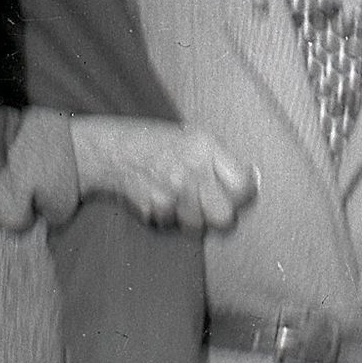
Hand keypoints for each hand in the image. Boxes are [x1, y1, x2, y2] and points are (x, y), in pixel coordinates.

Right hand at [71, 118, 257, 231]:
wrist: (110, 149)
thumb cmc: (155, 142)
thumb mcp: (192, 137)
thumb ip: (220, 159)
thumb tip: (251, 180)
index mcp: (204, 147)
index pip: (241, 184)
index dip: (244, 193)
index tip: (241, 193)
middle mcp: (191, 170)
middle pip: (224, 216)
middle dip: (220, 214)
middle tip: (212, 204)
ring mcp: (171, 192)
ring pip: (198, 225)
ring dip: (192, 217)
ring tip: (181, 198)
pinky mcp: (154, 209)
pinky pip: (173, 225)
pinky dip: (169, 218)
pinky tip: (162, 199)